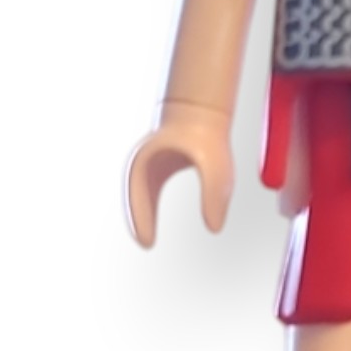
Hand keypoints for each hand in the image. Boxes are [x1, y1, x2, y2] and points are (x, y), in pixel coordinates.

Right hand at [124, 100, 234, 244]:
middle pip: (133, 197)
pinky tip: (151, 221)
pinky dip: (147, 207)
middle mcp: (143, 162)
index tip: (148, 243)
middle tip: (146, 243)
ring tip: (147, 237)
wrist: (201, 106)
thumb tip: (214, 228)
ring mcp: (148, 161)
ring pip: (137, 194)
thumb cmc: (207, 134)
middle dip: (137, 221)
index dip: (141, 222)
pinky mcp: (157, 162)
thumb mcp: (216, 168)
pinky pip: (146, 189)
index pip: (139, 199)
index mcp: (149, 162)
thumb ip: (214, 197)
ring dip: (140, 214)